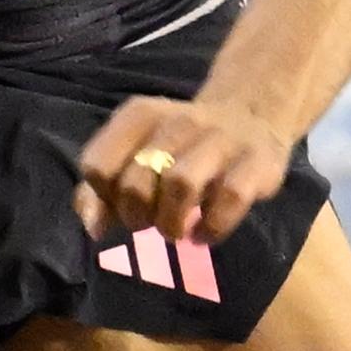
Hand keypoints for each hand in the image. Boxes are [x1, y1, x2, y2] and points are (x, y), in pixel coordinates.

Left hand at [74, 94, 290, 244]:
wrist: (252, 116)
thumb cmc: (181, 146)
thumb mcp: (136, 153)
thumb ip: (102, 189)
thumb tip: (94, 227)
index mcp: (141, 116)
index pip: (97, 166)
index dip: (104, 197)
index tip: (121, 204)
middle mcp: (179, 122)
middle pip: (137, 182)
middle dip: (136, 216)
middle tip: (150, 222)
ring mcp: (221, 140)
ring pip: (182, 185)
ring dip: (171, 223)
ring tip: (175, 231)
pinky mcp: (256, 162)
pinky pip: (230, 199)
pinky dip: (211, 227)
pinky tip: (203, 234)